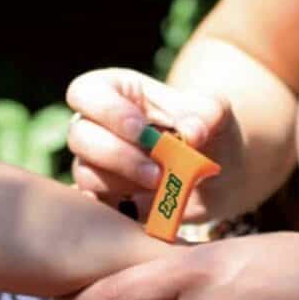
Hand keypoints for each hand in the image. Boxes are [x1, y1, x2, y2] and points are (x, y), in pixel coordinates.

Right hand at [66, 67, 230, 220]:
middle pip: (79, 135)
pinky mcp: (103, 195)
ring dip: (124, 183)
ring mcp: (94, 161)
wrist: (219, 170)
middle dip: (119, 155)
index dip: (108, 111)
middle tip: (158, 171)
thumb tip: (191, 133)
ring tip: (163, 186)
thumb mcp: (215, 112)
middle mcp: (94, 123)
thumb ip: (205, 114)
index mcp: (113, 90)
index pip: (86, 92)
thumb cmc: (207, 129)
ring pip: (85, 172)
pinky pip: (95, 204)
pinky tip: (142, 207)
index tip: (143, 129)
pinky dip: (115, 209)